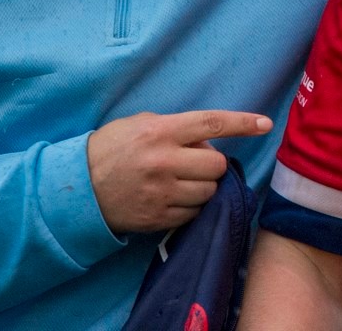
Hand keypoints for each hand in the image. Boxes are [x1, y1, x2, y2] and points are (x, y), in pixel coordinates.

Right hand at [87, 109, 272, 232]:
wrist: (76, 189)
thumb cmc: (112, 149)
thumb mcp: (140, 124)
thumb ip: (175, 127)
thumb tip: (207, 138)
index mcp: (160, 132)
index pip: (211, 123)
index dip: (242, 122)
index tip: (265, 123)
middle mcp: (163, 161)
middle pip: (216, 163)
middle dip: (211, 163)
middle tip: (193, 162)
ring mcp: (162, 193)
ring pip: (209, 191)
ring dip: (203, 186)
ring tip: (181, 180)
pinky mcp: (158, 218)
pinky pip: (194, 213)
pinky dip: (190, 206)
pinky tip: (172, 198)